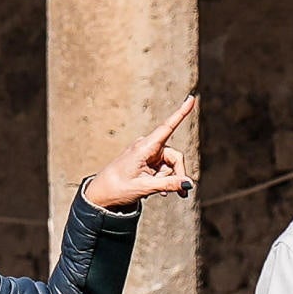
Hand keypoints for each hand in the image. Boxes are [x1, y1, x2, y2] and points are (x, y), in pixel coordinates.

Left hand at [83, 95, 196, 209]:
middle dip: (177, 174)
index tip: (191, 98)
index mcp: (144, 147)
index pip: (167, 127)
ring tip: (159, 192)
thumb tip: (188, 184)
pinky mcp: (147, 160)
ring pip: (170, 164)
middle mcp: (147, 146)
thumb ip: (168, 184)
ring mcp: (148, 153)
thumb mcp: (144, 187)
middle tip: (180, 195)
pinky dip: (164, 179)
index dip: (181, 113)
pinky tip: (160, 191)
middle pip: (175, 156)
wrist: (101, 193)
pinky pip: (163, 168)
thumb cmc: (118, 187)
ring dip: (168, 179)